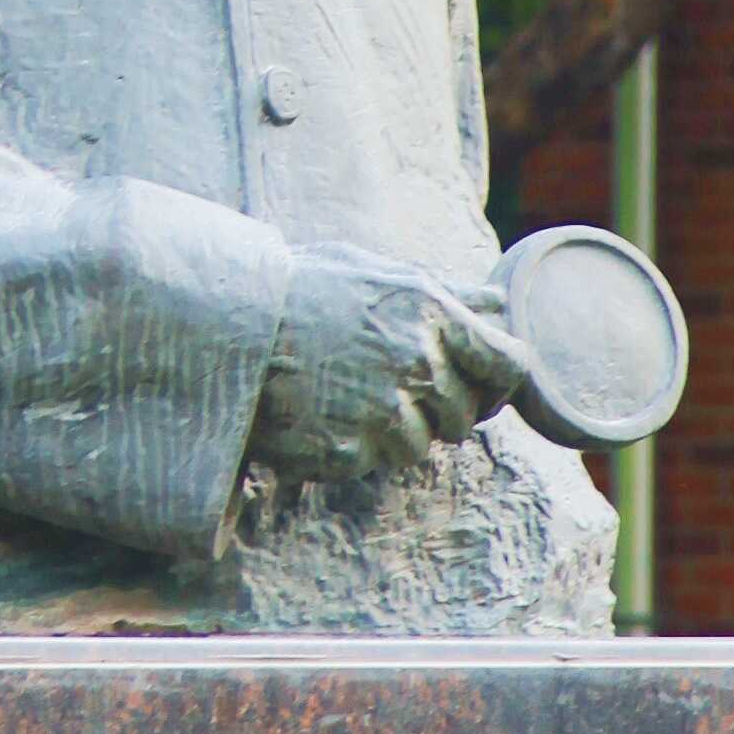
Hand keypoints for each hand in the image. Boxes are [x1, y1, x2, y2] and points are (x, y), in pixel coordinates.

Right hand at [250, 246, 527, 486]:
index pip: (508, 364)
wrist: (224, 325)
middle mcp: (414, 365)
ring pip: (420, 446)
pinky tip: (325, 415)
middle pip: (463, 415)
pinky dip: (356, 447)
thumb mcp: (375, 272)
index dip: (499, 380)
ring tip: (350, 398)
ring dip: (395, 431)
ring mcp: (381, 413)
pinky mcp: (348, 451)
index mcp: (429, 314)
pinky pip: (374, 462)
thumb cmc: (301, 289)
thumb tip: (496, 305)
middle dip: (438, 407)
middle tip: (394, 389)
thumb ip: (445, 293)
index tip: (482, 384)